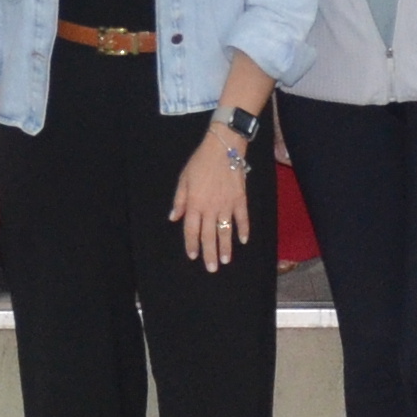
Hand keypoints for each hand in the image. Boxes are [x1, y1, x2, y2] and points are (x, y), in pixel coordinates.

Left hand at [172, 126, 254, 268]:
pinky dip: (243, 229)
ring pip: (225, 231)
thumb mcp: (184, 179)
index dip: (192, 244)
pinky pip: (242, 218)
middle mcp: (210, 208)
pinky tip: (243, 240)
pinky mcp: (240, 199)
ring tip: (226, 261)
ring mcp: (227, 205)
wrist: (223, 148)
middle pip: (209, 235)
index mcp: (195, 204)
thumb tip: (173, 218)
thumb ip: (179, 200)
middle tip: (212, 268)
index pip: (192, 230)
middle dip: (210, 253)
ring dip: (226, 247)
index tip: (193, 256)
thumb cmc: (200, 162)